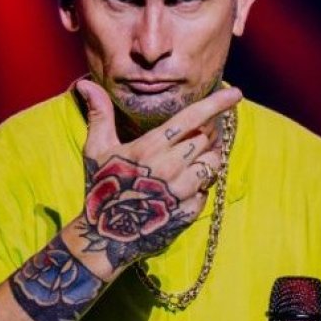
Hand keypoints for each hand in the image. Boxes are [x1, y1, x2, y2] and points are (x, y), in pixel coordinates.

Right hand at [75, 79, 240, 269]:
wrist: (106, 237)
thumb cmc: (101, 188)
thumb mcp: (96, 150)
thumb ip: (99, 114)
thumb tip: (85, 83)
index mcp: (149, 148)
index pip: (191, 119)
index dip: (216, 104)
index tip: (236, 93)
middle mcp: (169, 167)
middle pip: (206, 138)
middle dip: (208, 131)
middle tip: (199, 133)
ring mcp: (181, 191)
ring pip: (213, 162)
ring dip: (210, 156)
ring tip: (194, 157)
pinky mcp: (188, 211)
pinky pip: (208, 189)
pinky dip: (202, 183)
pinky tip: (185, 185)